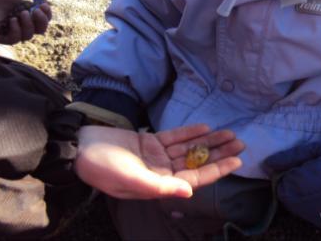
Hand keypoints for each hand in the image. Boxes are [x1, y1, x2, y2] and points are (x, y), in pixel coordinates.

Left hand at [0, 0, 53, 43]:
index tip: (43, 5)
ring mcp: (11, 31)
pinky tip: (11, 20)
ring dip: (28, 24)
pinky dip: (16, 30)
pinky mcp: (1, 37)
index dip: (46, 15)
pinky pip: (15, 39)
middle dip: (41, 21)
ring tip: (20, 14)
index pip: (43, 19)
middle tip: (35, 11)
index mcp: (27, 13)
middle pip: (40, 30)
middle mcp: (21, 24)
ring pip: (29, 35)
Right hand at [75, 124, 244, 199]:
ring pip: (189, 148)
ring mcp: (156, 156)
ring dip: (208, 141)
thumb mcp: (130, 179)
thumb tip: (188, 193)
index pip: (195, 178)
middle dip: (218, 153)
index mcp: (159, 185)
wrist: (80, 147)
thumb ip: (160, 186)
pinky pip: (174, 137)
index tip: (238, 161)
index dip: (217, 169)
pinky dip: (189, 132)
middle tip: (240, 142)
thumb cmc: (102, 166)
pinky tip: (206, 127)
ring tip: (229, 133)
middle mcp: (161, 171)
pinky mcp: (149, 141)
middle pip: (197, 162)